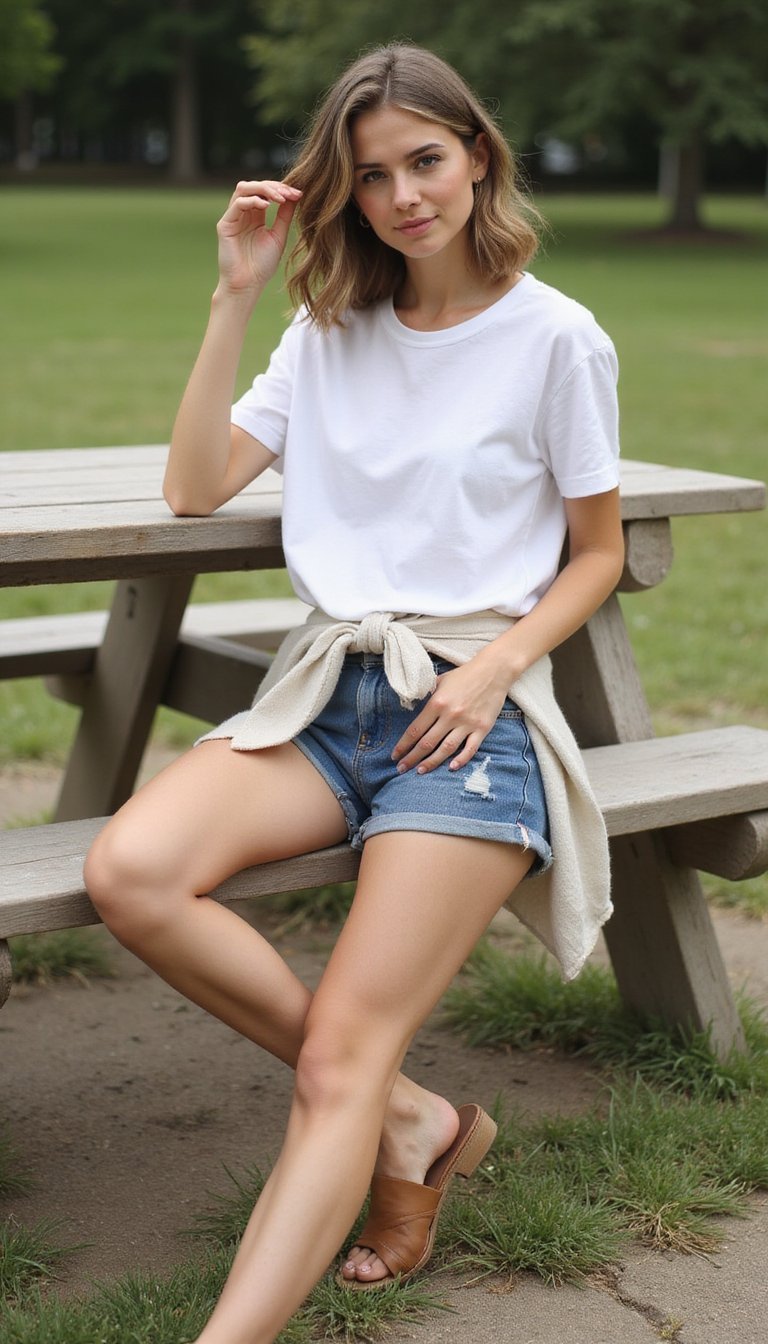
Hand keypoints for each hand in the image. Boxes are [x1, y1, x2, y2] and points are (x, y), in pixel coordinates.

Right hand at [216, 180, 301, 295]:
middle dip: (275, 186)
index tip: (299, 194)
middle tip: (290, 193)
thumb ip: (284, 216)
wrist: (247, 285)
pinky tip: (267, 206)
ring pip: (244, 188)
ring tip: (280, 198)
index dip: (282, 189)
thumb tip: (296, 196)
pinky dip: (253, 200)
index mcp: (255, 215)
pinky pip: (237, 204)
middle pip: (255, 186)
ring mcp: (233, 217)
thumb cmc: (262, 265)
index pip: (266, 192)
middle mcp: (243, 213)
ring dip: (264, 189)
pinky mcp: (225, 224)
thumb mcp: (279, 236)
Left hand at [391, 658, 511, 774]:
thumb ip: (427, 696)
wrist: (494, 671)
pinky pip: (470, 749)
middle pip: (427, 743)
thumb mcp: (440, 681)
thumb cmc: (464, 675)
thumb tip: (413, 708)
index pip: (415, 730)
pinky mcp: (482, 728)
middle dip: (412, 758)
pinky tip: (451, 768)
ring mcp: (467, 723)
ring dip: (431, 762)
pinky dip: (461, 760)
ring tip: (420, 771)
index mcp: (437, 703)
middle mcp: (450, 715)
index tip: (395, 755)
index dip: (403, 745)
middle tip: (401, 769)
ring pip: (446, 749)